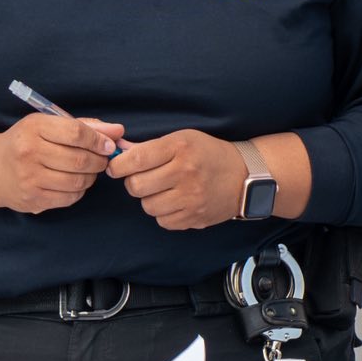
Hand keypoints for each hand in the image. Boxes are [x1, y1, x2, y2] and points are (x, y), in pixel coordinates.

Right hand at [0, 114, 122, 214]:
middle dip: (99, 160)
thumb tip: (118, 130)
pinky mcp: (32, 198)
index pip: (76, 133)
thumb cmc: (27, 142)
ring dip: (91, 177)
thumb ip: (84, 126)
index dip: (99, 140)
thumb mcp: (47, 125)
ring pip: (77, 180)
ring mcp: (30, 178)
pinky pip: (69, 197)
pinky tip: (75, 183)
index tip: (108, 145)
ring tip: (88, 170)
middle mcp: (29, 152)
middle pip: (80, 159)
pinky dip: (79, 190)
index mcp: (34, 128)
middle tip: (102, 159)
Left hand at [106, 129, 246, 230]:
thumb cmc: (208, 154)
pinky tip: (175, 202)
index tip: (116, 168)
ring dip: (150, 199)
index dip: (118, 165)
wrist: (244, 176)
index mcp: (180, 147)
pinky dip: (164, 213)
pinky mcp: (195, 217)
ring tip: (164, 191)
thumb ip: (150, 147)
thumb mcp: (182, 139)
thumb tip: (118, 151)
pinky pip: (162, 221)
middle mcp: (185, 172)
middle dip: (134, 183)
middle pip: (136, 186)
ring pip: (147, 206)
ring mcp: (191, 197)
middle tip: (144, 179)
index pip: (136, 159)